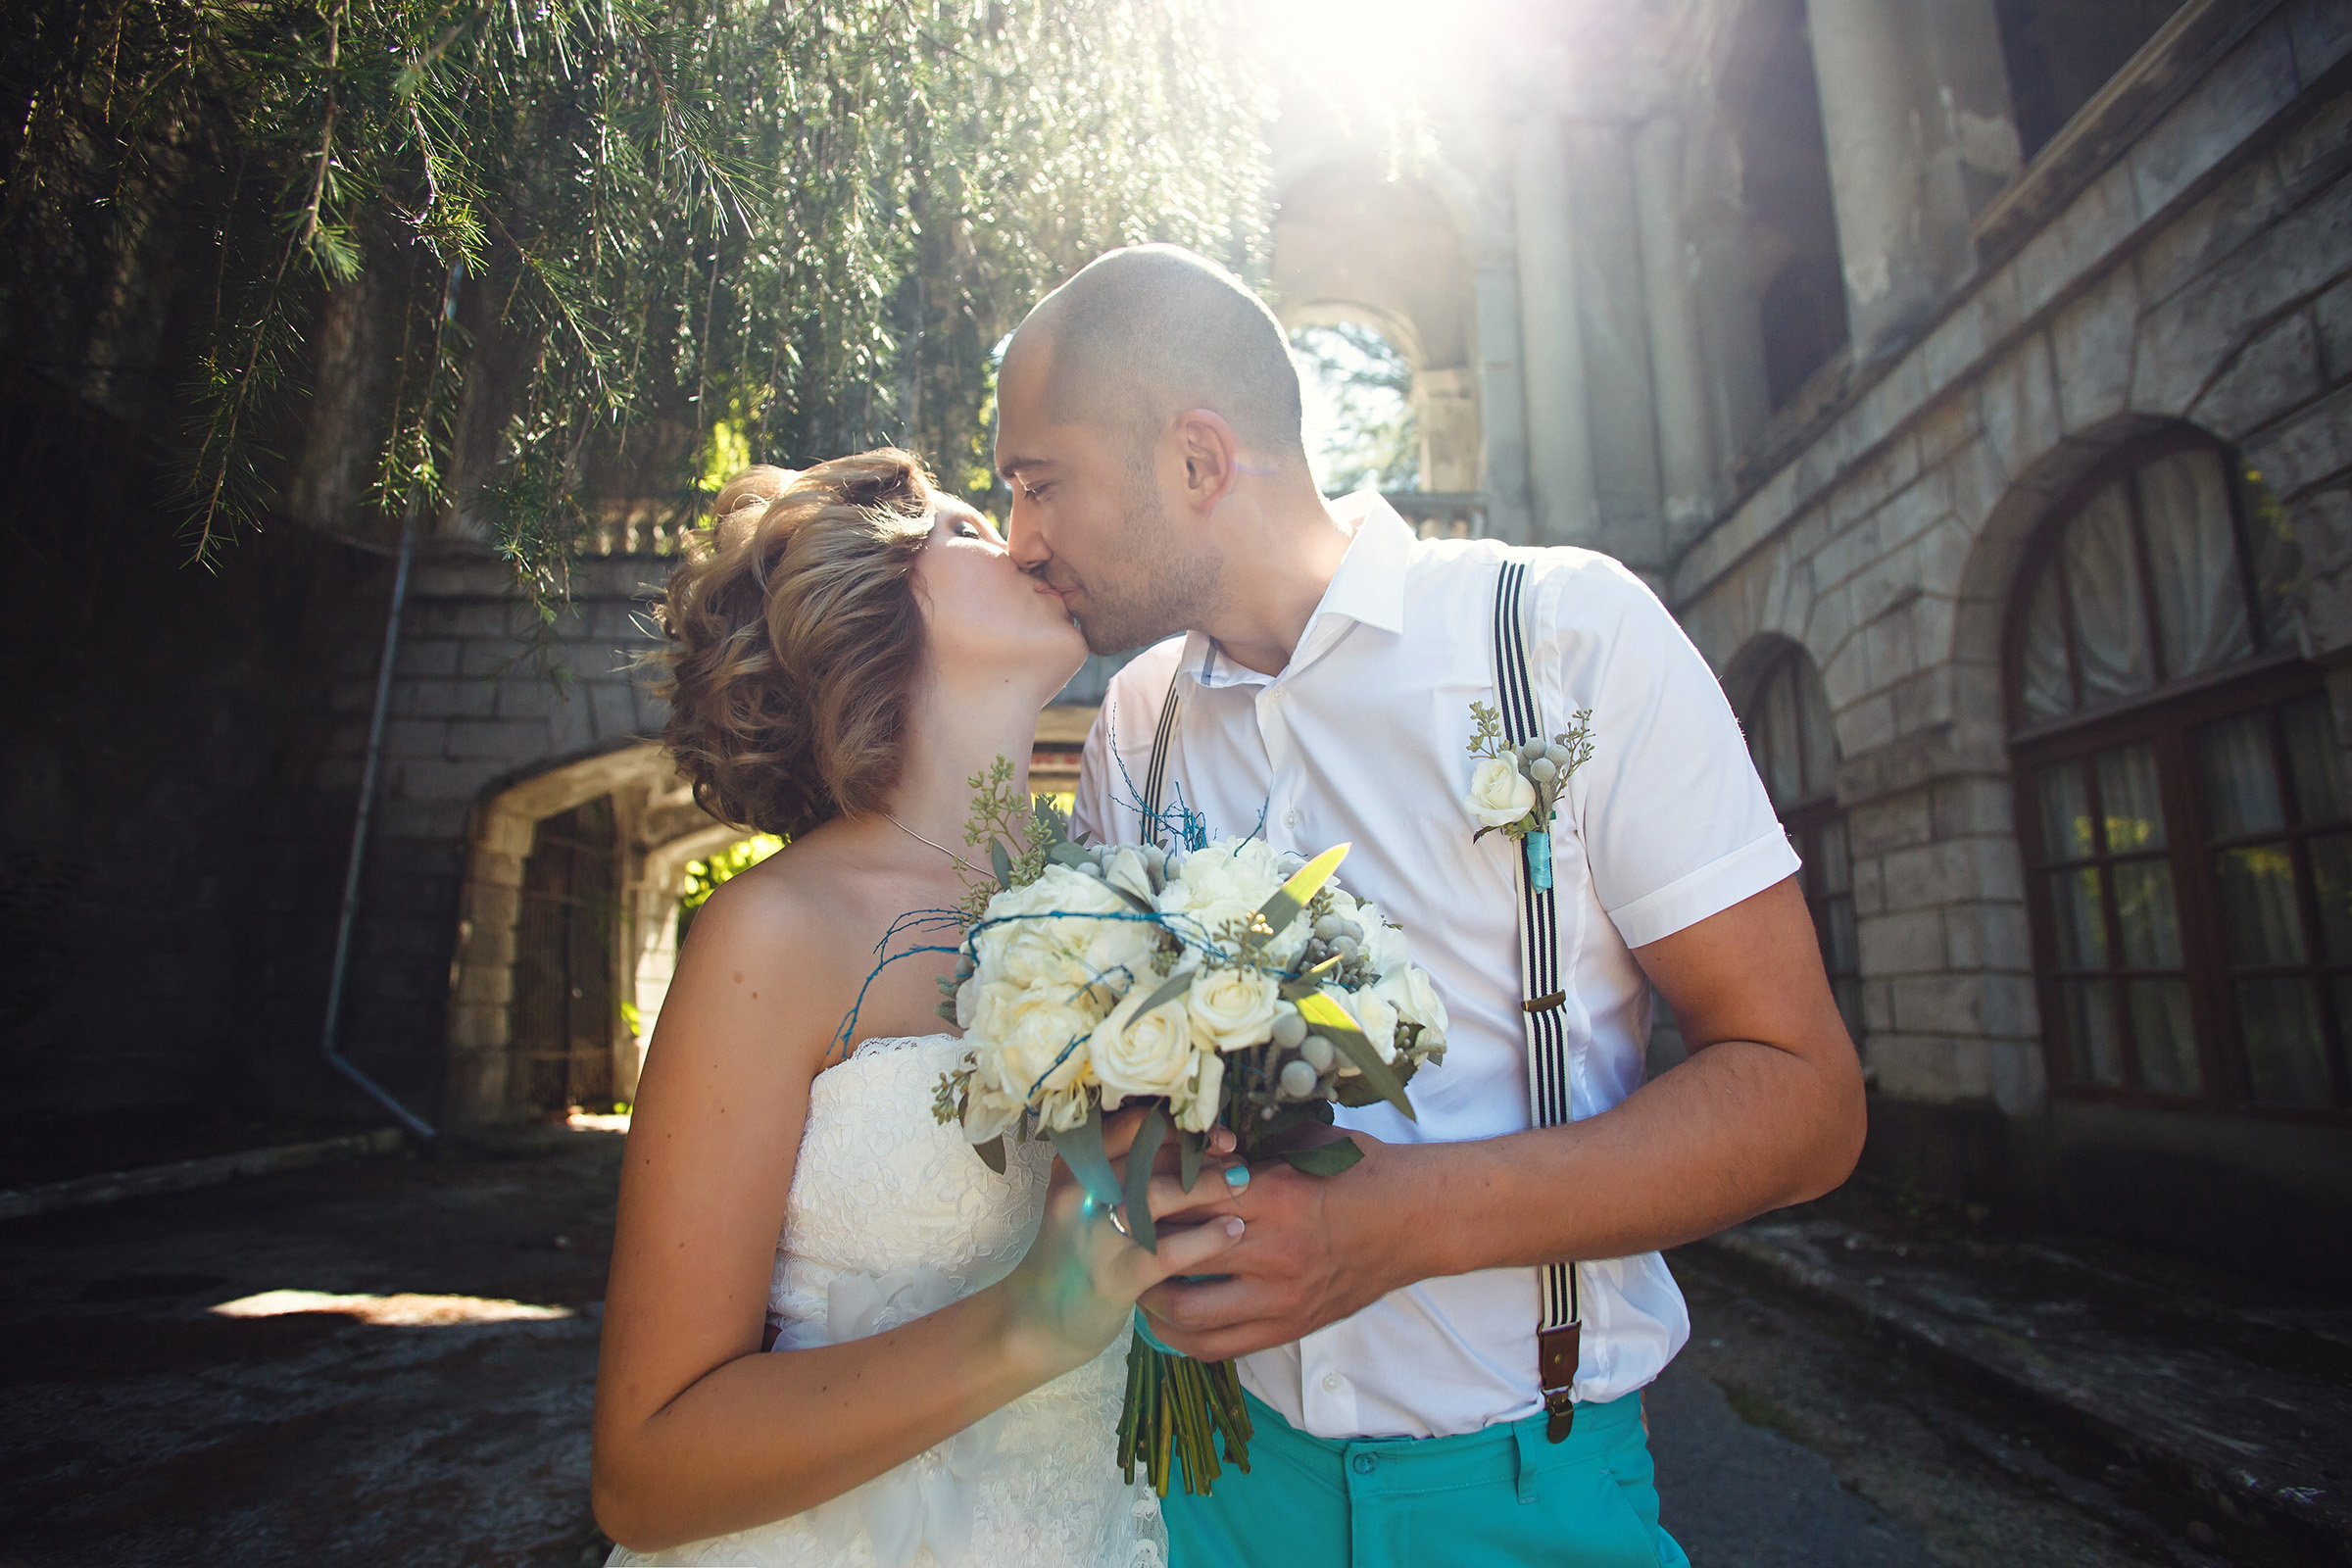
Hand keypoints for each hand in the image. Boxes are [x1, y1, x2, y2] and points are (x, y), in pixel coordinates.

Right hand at [998, 1150, 1244, 1379]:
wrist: (1035, 1322)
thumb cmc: (1072, 1255)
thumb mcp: (1082, 1202)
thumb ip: (1121, 1173)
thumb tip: (1187, 1146)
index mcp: (1074, 1166)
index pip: (1131, 1126)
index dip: (1178, 1126)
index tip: (1213, 1135)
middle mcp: (1080, 1192)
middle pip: (1150, 1155)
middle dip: (1201, 1154)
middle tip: (1239, 1159)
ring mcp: (1096, 1234)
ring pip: (1161, 1195)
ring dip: (1210, 1187)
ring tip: (1243, 1186)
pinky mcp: (1115, 1275)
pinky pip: (1169, 1249)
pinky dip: (1207, 1237)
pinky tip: (1232, 1232)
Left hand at [1135, 1128, 1424, 1360]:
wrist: (1416, 1221)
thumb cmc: (1360, 1172)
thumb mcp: (1304, 1145)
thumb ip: (1248, 1150)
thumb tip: (1188, 1142)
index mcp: (1274, 1196)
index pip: (1185, 1197)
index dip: (1145, 1194)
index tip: (1122, 1190)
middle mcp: (1273, 1251)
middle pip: (1175, 1253)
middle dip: (1136, 1244)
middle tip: (1114, 1236)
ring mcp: (1280, 1297)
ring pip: (1186, 1310)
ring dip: (1149, 1297)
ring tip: (1134, 1278)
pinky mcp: (1289, 1327)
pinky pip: (1217, 1346)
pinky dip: (1180, 1337)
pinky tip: (1163, 1319)